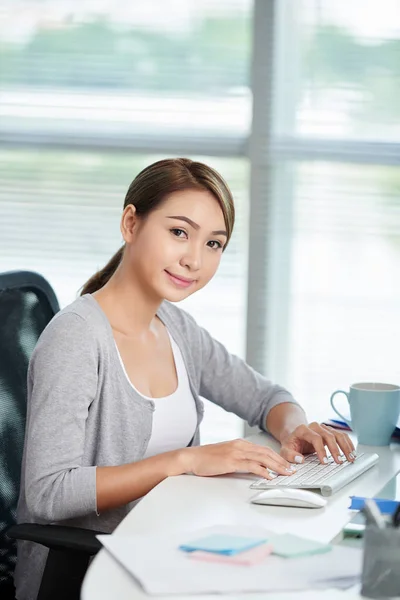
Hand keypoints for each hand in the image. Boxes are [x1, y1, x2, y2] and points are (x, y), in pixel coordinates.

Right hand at [181, 439, 296, 478]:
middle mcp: (240, 445)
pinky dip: (263, 471)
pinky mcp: (232, 461)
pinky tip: (270, 476)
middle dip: (281, 461)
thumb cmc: (206, 459)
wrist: (191, 458)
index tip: (286, 464)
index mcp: (240, 443)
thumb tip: (253, 468)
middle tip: (292, 469)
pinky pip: (252, 465)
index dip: (277, 457)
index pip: (263, 449)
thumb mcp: (226, 456)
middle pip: (266, 452)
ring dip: (277, 466)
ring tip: (286, 473)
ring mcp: (236, 452)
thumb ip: (239, 459)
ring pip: (263, 458)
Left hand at [279, 422, 355, 464]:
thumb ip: (290, 455)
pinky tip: (352, 452)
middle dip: (335, 450)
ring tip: (350, 458)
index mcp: (303, 429)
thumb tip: (300, 459)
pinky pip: (341, 435)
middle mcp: (314, 426)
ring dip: (345, 446)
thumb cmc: (290, 444)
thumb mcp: (284, 450)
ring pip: (337, 434)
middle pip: (328, 435)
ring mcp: (323, 428)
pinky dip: (348, 443)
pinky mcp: (329, 431)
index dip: (321, 450)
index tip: (325, 462)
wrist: (293, 436)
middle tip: (339, 462)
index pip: (315, 438)